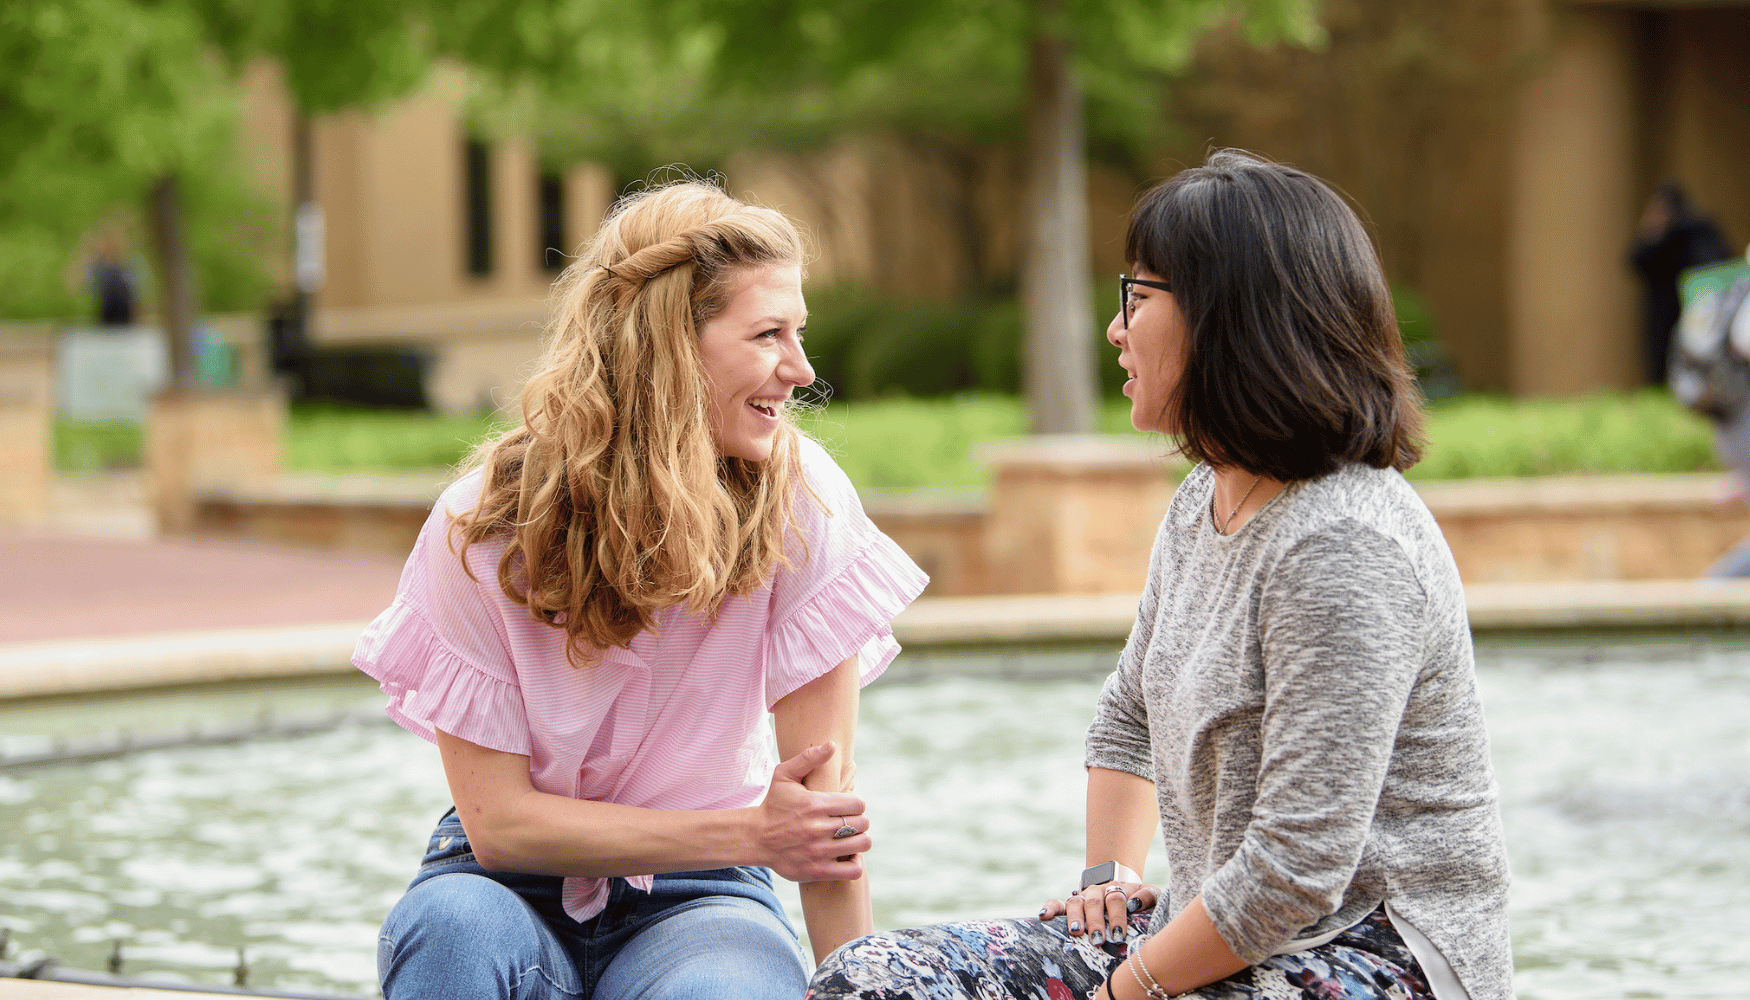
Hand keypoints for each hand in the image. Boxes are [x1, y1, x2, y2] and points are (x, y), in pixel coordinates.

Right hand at [755, 742, 870, 882]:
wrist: (756, 838)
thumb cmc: (774, 804)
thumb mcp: (784, 775)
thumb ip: (808, 758)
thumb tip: (832, 745)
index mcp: (815, 805)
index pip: (858, 804)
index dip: (856, 804)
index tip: (847, 807)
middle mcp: (818, 828)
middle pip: (862, 824)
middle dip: (859, 821)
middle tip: (848, 822)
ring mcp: (819, 852)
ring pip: (861, 845)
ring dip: (859, 840)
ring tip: (849, 837)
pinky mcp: (817, 871)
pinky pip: (852, 870)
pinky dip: (855, 864)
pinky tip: (846, 855)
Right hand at [1039, 880, 1159, 944]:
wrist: (1119, 886)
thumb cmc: (1137, 898)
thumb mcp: (1148, 894)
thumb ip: (1148, 896)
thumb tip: (1136, 903)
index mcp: (1117, 889)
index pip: (1116, 899)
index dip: (1117, 916)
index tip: (1119, 934)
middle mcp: (1097, 892)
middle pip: (1094, 902)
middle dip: (1095, 922)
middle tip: (1098, 940)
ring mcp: (1083, 898)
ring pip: (1075, 902)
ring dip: (1074, 917)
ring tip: (1075, 932)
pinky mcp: (1071, 905)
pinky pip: (1057, 903)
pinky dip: (1050, 908)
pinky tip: (1043, 916)